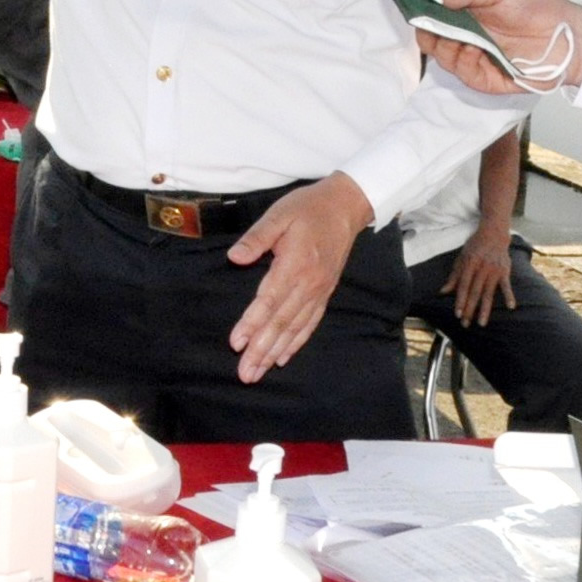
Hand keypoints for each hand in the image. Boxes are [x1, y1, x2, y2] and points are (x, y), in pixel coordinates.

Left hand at [225, 173, 373, 382]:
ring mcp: (319, 291)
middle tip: (245, 374)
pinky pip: (310, 324)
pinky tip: (283, 357)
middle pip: (281, 323)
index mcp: (295, 264)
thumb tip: (235, 257)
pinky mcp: (325, 293)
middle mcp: (308, 284)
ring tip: (258, 373)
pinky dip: (296, 343)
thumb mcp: (279, 214)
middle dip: (261, 350)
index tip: (236, 343)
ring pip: (294, 329)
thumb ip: (257, 237)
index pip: (269, 301)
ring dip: (275, 352)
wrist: (346, 207)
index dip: (252, 324)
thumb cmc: (308, 208)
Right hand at [415, 0, 581, 94]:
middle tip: (430, 23)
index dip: (421, 12)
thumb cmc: (541, 8)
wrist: (572, 36)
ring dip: (446, 45)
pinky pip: (464, 74)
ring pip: (444, 58)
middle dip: (428, 31)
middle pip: (432, 40)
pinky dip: (464, 61)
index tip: (413, 5)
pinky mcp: (487, 80)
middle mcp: (468, 37)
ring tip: (459, 34)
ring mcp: (476, 60)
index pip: (434, 15)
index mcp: (468, 14)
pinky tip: (475, 48)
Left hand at [442, 226, 517, 327]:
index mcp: (469, 263)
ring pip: (488, 292)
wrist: (494, 233)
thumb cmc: (475, 246)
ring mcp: (494, 269)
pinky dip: (509, 295)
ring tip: (481, 323)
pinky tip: (511, 306)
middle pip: (475, 292)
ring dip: (485, 309)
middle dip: (470, 309)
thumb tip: (443, 292)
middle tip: (466, 324)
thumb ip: (454, 276)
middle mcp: (482, 267)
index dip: (460, 300)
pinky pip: (507, 285)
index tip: (458, 314)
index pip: (463, 286)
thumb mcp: (462, 258)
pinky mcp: (505, 270)